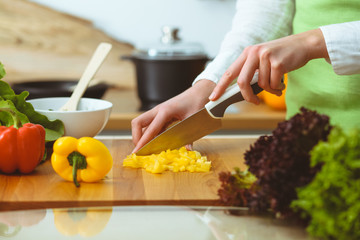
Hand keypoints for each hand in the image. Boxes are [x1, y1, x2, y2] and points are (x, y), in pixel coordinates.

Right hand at [131, 79, 215, 152]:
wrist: (198, 93)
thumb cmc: (196, 103)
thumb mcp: (194, 120)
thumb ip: (190, 136)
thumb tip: (188, 149)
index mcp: (165, 111)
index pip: (150, 128)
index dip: (142, 141)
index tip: (137, 152)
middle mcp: (158, 110)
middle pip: (138, 123)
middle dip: (136, 137)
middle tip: (140, 150)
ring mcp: (158, 112)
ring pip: (142, 124)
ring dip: (142, 136)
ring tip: (146, 149)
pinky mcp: (161, 115)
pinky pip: (151, 126)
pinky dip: (150, 135)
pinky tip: (155, 143)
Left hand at [209, 28, 328, 103]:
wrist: (303, 44)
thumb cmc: (281, 56)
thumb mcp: (262, 59)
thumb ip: (251, 71)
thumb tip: (242, 92)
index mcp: (247, 53)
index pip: (229, 72)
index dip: (220, 87)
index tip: (213, 98)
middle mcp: (253, 53)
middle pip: (242, 82)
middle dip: (248, 96)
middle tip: (255, 102)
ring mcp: (265, 57)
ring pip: (261, 85)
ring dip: (270, 89)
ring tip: (277, 84)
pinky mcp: (278, 62)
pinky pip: (273, 84)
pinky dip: (278, 87)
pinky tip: (283, 81)